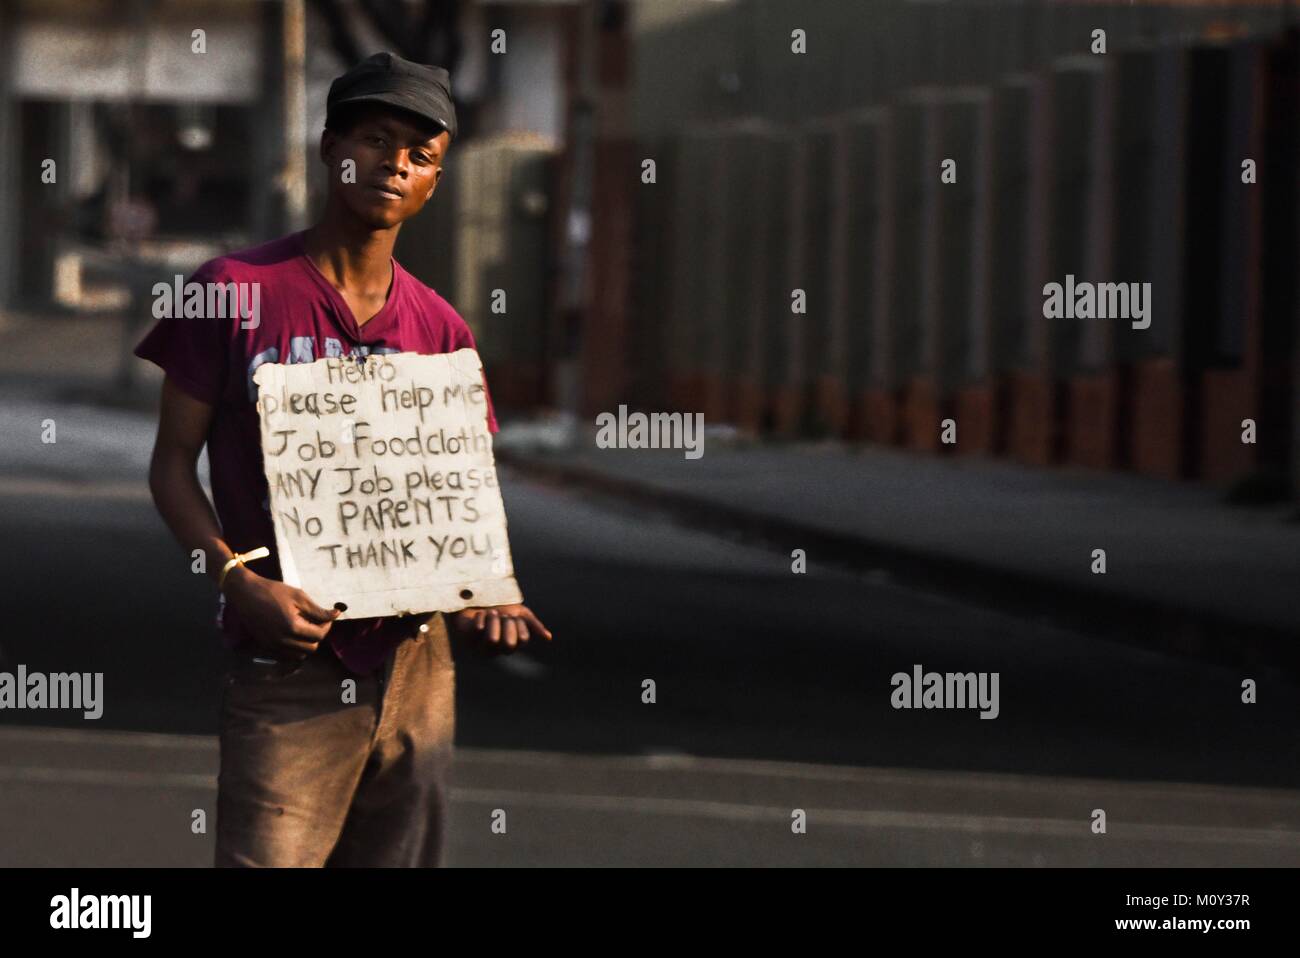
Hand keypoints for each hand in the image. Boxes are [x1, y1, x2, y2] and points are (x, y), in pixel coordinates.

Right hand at [222, 566, 340, 659]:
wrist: (245, 593)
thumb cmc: (273, 591)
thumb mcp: (299, 597)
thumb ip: (318, 610)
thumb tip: (336, 614)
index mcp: (292, 627)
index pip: (318, 636)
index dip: (326, 627)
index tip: (326, 617)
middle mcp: (282, 640)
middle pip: (311, 648)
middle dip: (317, 636)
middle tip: (316, 623)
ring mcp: (272, 645)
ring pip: (299, 655)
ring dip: (306, 644)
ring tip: (304, 627)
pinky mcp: (266, 645)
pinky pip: (286, 655)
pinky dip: (294, 648)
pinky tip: (293, 633)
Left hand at [448, 604, 551, 651]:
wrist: (476, 598)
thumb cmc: (499, 607)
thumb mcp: (519, 613)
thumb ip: (533, 625)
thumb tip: (549, 638)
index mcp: (511, 644)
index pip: (523, 640)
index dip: (519, 625)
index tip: (513, 616)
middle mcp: (497, 650)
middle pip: (509, 644)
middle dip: (507, 624)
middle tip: (501, 615)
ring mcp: (481, 647)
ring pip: (492, 640)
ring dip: (494, 621)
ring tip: (491, 613)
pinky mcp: (467, 639)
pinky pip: (478, 630)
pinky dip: (482, 617)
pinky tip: (480, 614)